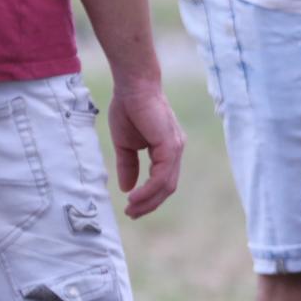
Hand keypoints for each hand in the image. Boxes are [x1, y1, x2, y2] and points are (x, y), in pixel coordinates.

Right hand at [106, 83, 184, 218]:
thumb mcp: (126, 144)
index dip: (149, 197)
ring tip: (131, 209)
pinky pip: (162, 176)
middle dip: (149, 204)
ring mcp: (175, 148)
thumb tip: (127, 188)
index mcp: (167, 150)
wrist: (133, 87)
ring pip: (166, 185)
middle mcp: (175, 150)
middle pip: (167, 187)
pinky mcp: (170, 146)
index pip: (163, 181)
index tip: (131, 208)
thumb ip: (128, 166)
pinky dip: (149, 189)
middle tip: (131, 214)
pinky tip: (135, 197)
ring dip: (148, 201)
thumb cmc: (129, 109)